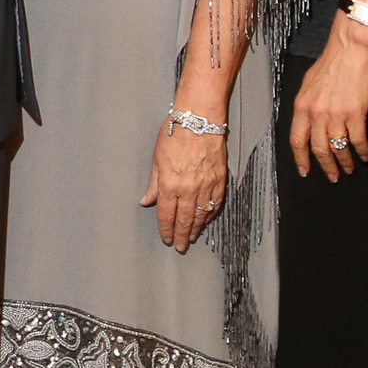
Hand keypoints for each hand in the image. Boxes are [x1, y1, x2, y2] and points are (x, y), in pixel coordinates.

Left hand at [141, 118, 228, 250]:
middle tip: (181, 247)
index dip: (166, 230)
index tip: (167, 239)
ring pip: (202, 214)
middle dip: (182, 235)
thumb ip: (153, 184)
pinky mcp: (220, 180)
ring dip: (197, 228)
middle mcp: (188, 189)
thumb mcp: (156, 159)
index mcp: (169, 185)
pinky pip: (216, 203)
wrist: (199, 121)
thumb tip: (147, 201)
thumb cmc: (174, 135)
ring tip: (193, 237)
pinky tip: (207, 220)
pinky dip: (211, 214)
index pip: (166, 215)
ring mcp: (206, 186)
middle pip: (185, 220)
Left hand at [289, 21, 367, 180]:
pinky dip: (362, 151)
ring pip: (338, 147)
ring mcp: (336, 114)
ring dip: (344, 162)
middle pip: (317, 148)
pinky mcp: (356, 112)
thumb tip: (307, 124)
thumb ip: (306, 107)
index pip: (296, 140)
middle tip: (333, 176)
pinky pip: (358, 139)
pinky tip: (365, 156)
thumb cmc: (329, 64)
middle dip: (325, 166)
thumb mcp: (307, 86)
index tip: (304, 171)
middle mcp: (315, 113)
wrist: (349, 50)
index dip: (301, 158)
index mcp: (300, 107)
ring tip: (349, 169)